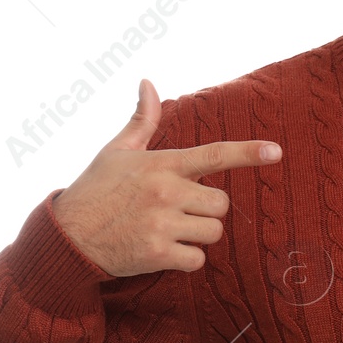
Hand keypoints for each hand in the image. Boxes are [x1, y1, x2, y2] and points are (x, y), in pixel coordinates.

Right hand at [50, 79, 281, 277]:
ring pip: (213, 232)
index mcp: (161, 164)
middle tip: (179, 210)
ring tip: (168, 230)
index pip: (214, 155)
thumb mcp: (116, 151)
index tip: (276, 152)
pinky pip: (197, 260)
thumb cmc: (95, 190)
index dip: (249, 152)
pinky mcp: (157, 255)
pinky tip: (163, 250)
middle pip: (222, 203)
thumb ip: (142, 120)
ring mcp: (162, 225)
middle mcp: (165, 193)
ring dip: (198, 235)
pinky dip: (186, 259)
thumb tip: (148, 82)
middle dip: (208, 209)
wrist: (66, 238)